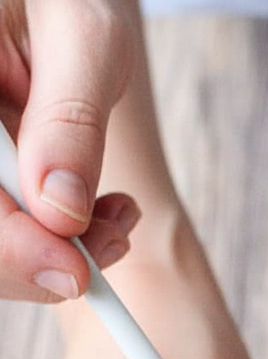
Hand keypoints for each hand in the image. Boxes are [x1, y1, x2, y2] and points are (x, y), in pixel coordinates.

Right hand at [0, 0, 140, 299]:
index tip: (76, 272)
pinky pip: (9, 231)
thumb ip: (70, 120)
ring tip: (116, 218)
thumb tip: (62, 211)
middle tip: (113, 240)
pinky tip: (98, 214)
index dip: (14, 250)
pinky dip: (56, 240)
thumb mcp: (82, 37)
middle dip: (42, 258)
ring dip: (56, 252)